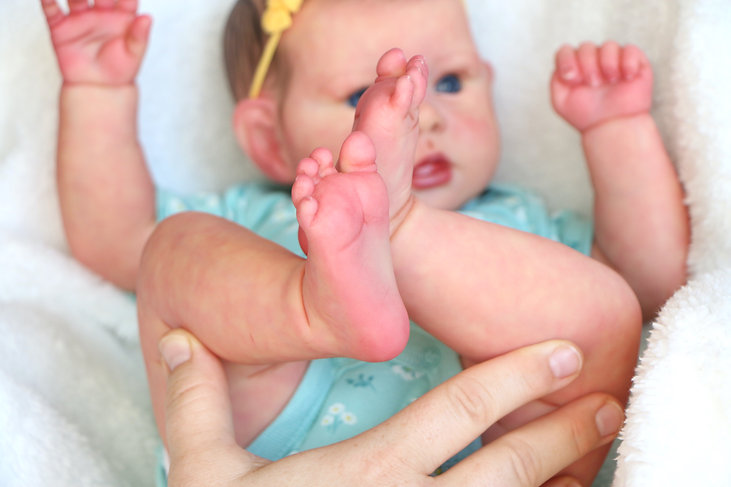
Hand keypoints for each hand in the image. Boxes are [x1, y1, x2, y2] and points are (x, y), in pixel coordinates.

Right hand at [41, 0, 150, 84]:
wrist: (99, 87)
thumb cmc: (120, 69)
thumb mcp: (134, 53)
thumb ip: (139, 35)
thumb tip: (148, 18)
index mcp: (121, 16)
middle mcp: (100, 13)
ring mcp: (80, 18)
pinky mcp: (61, 27)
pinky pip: (52, 11)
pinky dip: (48, 1)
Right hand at [159, 330, 623, 485]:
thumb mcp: (201, 474)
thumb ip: (195, 401)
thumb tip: (177, 334)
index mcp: (368, 471)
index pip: (458, 410)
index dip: (515, 377)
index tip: (563, 352)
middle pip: (507, 464)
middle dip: (564, 430)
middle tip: (606, 396)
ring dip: (561, 479)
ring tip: (602, 447)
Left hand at [551, 42, 652, 131]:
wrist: (612, 127)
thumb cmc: (587, 116)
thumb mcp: (561, 101)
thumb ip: (556, 80)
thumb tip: (566, 64)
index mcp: (574, 67)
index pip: (566, 51)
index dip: (566, 60)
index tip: (572, 79)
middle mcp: (593, 60)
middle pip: (586, 47)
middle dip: (588, 65)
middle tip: (594, 85)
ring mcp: (613, 59)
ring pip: (608, 45)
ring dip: (608, 63)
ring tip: (611, 81)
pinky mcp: (634, 62)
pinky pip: (630, 49)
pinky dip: (627, 62)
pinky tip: (627, 78)